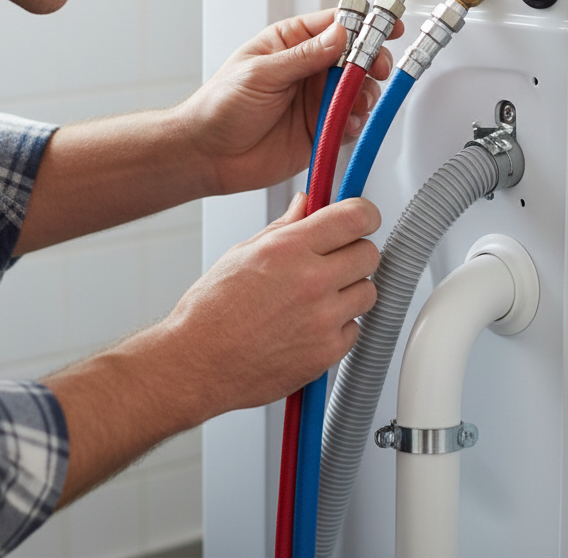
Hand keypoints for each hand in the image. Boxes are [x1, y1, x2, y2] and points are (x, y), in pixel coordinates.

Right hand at [43, 191, 380, 505]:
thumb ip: (284, 227)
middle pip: (369, 254)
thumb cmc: (211, 311)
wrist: (198, 362)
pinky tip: (310, 325)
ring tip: (318, 296)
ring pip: (368, 293)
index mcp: (289, 249)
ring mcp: (323, 319)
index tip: (363, 219)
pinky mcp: (327, 352)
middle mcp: (311, 281)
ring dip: (350, 291)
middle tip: (336, 259)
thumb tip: (305, 206)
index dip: (365, 214)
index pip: (355, 217)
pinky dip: (339, 326)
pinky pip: (355, 330)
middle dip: (355, 252)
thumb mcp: (243, 253)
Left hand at [180, 9, 401, 195]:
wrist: (207, 155)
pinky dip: (355, 123)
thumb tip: (338, 35)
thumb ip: (303, 56)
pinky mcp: (318, 130)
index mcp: (290, 43)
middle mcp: (306, 70)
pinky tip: (345, 124)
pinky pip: (349, 123)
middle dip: (371, 62)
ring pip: (357, 91)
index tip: (385, 27)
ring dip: (364, 94)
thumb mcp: (261, 73)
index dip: (363, 24)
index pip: (334, 25)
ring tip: (357, 102)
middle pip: (354, 58)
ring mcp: (314, 100)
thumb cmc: (219, 107)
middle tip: (376, 70)